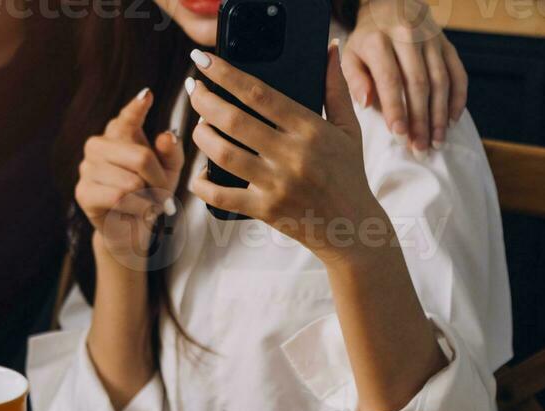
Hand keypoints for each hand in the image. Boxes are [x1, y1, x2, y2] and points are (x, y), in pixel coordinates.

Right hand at [75, 90, 184, 265]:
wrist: (131, 230)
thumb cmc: (149, 196)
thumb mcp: (169, 173)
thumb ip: (172, 153)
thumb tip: (166, 136)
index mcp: (119, 133)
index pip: (128, 117)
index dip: (137, 107)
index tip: (147, 96)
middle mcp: (99, 144)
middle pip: (140, 157)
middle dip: (157, 180)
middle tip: (161, 194)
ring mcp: (87, 167)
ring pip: (130, 182)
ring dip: (146, 199)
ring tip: (145, 204)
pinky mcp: (83, 191)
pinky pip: (118, 198)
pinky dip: (134, 208)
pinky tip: (133, 212)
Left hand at [188, 45, 387, 266]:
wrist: (351, 228)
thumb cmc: (348, 175)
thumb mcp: (349, 129)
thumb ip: (335, 88)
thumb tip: (330, 49)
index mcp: (310, 129)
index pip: (260, 94)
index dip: (226, 74)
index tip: (204, 61)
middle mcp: (291, 154)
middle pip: (234, 121)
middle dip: (205, 101)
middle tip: (193, 90)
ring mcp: (276, 184)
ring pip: (224, 154)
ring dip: (202, 137)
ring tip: (197, 126)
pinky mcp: (265, 210)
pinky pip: (222, 196)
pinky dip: (203, 184)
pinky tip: (200, 173)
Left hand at [342, 0, 467, 151]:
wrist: (391, 5)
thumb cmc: (367, 40)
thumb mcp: (351, 56)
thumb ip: (355, 79)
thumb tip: (366, 102)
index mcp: (379, 41)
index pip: (391, 80)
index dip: (396, 109)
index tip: (399, 136)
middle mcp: (408, 36)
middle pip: (418, 84)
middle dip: (420, 120)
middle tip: (419, 148)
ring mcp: (431, 39)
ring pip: (440, 80)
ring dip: (440, 115)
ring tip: (437, 142)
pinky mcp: (447, 43)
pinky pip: (457, 72)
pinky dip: (458, 98)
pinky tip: (452, 120)